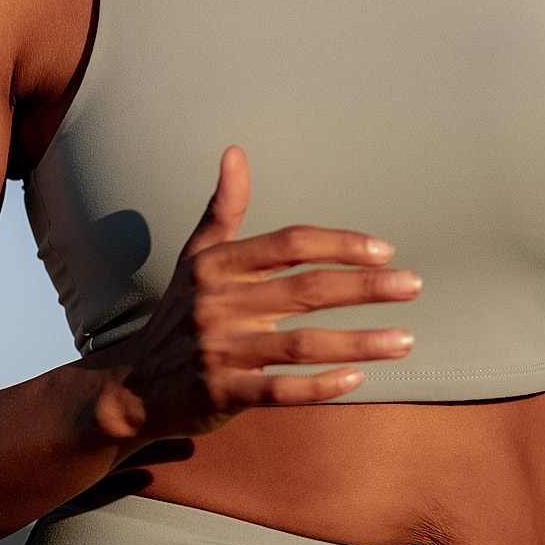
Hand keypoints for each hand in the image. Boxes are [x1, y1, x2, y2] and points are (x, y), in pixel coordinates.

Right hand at [89, 145, 420, 442]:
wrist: (132, 385)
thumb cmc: (179, 313)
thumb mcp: (195, 257)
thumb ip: (223, 207)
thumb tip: (235, 150)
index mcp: (217, 265)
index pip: (289, 243)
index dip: (339, 243)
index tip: (385, 249)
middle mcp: (218, 303)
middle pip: (305, 290)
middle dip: (365, 287)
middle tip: (413, 284)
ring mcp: (219, 350)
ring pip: (300, 345)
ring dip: (358, 342)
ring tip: (405, 339)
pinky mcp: (220, 393)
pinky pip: (278, 390)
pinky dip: (318, 386)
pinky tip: (357, 381)